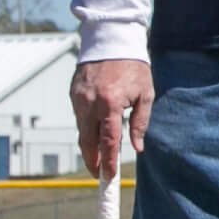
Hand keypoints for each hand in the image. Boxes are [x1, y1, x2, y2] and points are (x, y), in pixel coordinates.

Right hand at [72, 56, 154, 180]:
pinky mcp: (73, 94)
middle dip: (92, 161)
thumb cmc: (133, 67)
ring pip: (81, 130)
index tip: (108, 177)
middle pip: (88, 141)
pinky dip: (86, 128)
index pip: (108, 141)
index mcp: (110, 103)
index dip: (108, 162)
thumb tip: (137, 148)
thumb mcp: (145, 94)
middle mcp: (90, 103)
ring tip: (98, 158)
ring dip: (89, 146)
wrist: (111, 40)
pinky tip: (95, 132)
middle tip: (99, 175)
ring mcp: (78, 98)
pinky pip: (79, 117)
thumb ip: (140, 122)